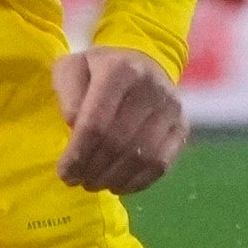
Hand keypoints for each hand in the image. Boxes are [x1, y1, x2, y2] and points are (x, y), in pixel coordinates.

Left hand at [54, 45, 189, 193]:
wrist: (142, 63)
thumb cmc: (98, 71)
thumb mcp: (72, 69)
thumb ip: (67, 96)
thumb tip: (75, 128)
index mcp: (119, 70)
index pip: (96, 123)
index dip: (78, 154)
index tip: (64, 172)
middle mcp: (150, 87)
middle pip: (118, 143)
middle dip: (93, 169)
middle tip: (76, 180)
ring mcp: (171, 108)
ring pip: (141, 158)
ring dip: (113, 179)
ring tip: (93, 183)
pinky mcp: (182, 127)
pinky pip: (160, 165)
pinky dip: (136, 182)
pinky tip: (117, 184)